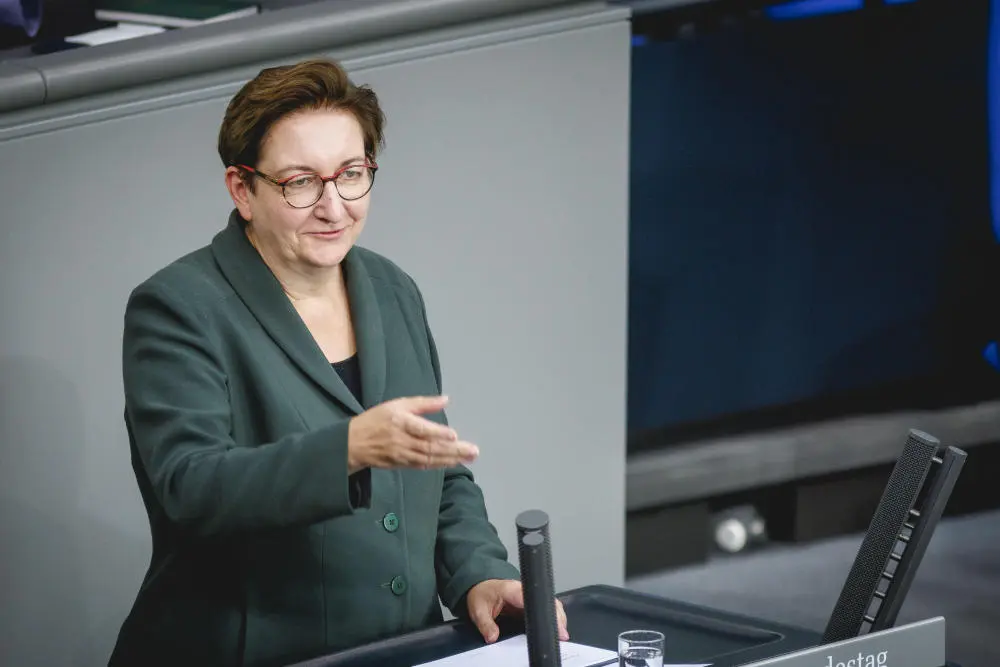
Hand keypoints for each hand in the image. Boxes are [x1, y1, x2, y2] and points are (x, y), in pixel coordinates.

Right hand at [347, 395, 478, 471]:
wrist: (353, 444)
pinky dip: (439, 465)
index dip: (438, 433)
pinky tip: (453, 462)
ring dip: (450, 459)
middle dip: (453, 450)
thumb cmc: (377, 420)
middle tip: (473, 451)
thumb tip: (446, 399)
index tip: (454, 435)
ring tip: (469, 457)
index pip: (421, 429)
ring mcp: (402, 455)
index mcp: (400, 421)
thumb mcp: (397, 404)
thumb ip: (423, 403)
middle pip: (430, 447)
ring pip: (429, 458)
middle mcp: (402, 440)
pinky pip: (424, 465)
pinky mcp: (402, 464)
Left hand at [466, 579, 568, 643]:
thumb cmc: (482, 594)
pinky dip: (552, 617)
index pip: (534, 599)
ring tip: (561, 633)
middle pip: (548, 600)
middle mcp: (524, 590)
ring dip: (557, 617)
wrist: (480, 585)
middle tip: (562, 634)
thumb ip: (485, 624)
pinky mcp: (530, 601)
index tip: (554, 624)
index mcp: (512, 589)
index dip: (546, 611)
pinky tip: (555, 628)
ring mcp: (529, 595)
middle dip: (557, 617)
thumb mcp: (478, 610)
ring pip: (550, 603)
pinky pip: (546, 607)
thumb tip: (493, 637)